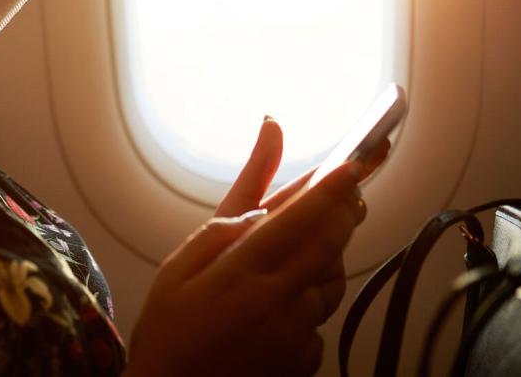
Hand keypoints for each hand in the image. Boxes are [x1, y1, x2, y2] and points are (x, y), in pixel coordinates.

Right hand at [125, 119, 374, 376]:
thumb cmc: (168, 331)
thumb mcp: (178, 268)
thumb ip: (222, 227)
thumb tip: (259, 210)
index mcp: (242, 272)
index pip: (300, 219)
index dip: (331, 188)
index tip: (352, 164)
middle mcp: (277, 302)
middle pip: (330, 246)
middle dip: (345, 213)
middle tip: (349, 195)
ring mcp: (295, 335)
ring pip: (332, 282)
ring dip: (328, 259)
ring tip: (296, 257)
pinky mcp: (304, 360)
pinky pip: (322, 319)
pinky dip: (311, 303)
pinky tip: (282, 305)